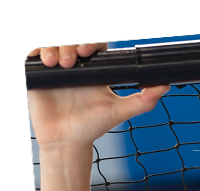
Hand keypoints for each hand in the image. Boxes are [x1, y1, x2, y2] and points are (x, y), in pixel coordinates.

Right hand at [27, 42, 169, 150]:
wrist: (66, 140)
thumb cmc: (93, 127)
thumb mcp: (119, 111)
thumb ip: (143, 100)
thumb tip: (165, 86)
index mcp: (94, 70)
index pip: (93, 45)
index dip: (90, 43)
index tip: (87, 51)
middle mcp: (75, 66)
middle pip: (72, 42)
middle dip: (71, 45)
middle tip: (73, 59)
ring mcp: (56, 69)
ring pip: (54, 45)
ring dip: (55, 48)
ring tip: (58, 64)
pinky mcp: (38, 74)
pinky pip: (35, 54)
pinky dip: (38, 52)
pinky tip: (45, 62)